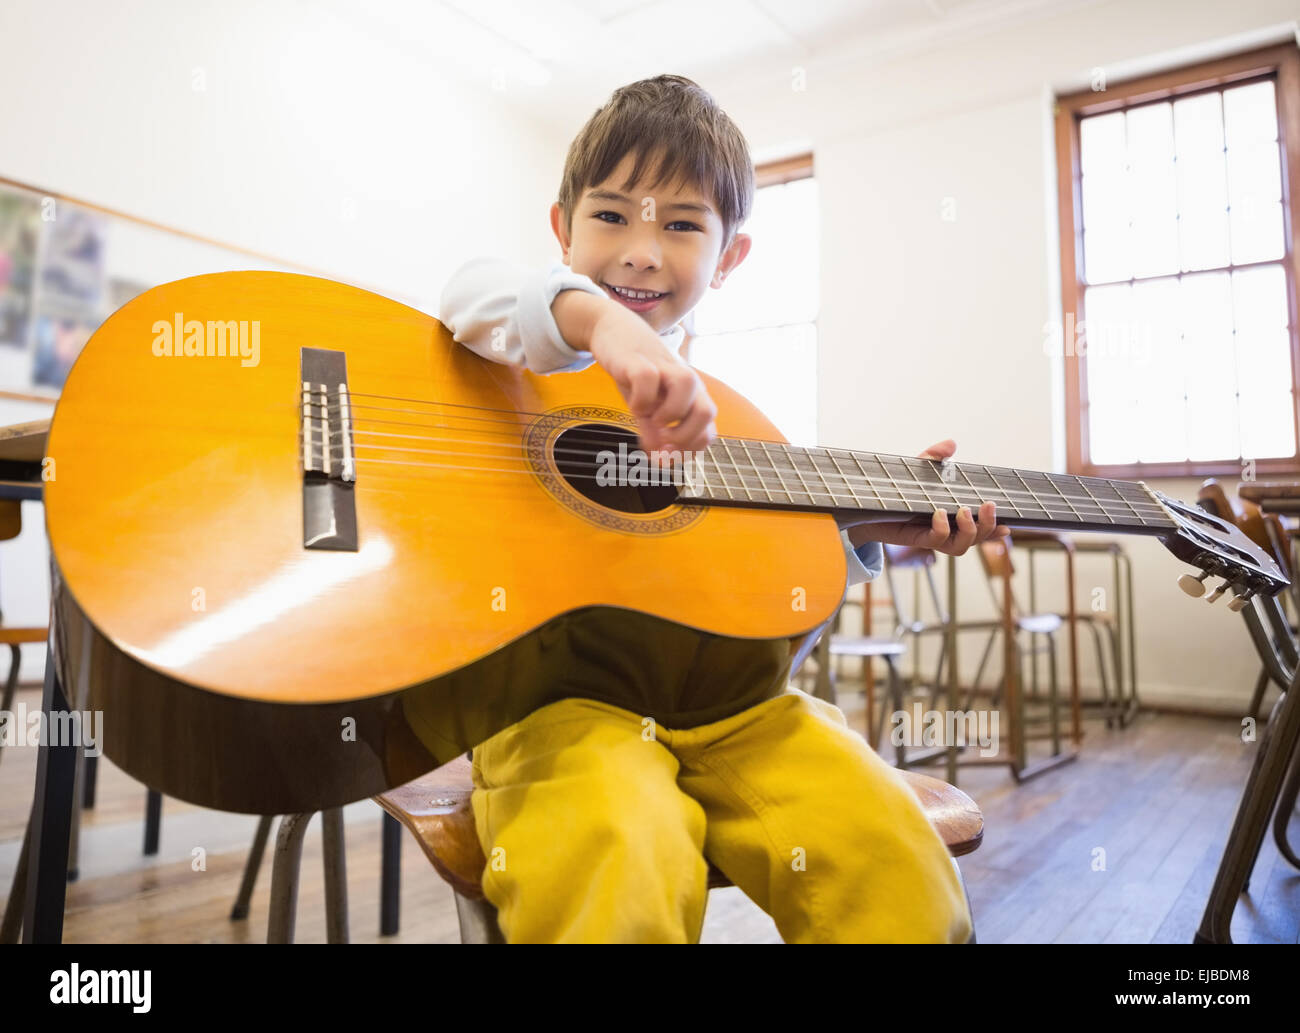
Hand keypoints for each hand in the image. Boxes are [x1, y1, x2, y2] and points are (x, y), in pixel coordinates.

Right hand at [586, 303, 716, 456]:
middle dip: (684, 436)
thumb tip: (659, 462)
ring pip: (687, 386)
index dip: (689, 451)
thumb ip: (654, 433)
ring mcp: (664, 367)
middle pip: (707, 411)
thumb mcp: (647, 407)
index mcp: (691, 397)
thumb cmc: (637, 372)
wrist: (616, 332)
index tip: (665, 455)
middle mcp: (684, 381)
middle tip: (662, 440)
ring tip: (652, 418)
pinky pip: (647, 380)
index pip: (707, 432)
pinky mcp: (639, 360)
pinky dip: (640, 399)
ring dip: (669, 413)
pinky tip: (634, 404)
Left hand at [848, 439, 1010, 555]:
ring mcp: (931, 537)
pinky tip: (939, 514)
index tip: (1009, 525)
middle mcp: (945, 531)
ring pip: (960, 547)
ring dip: (969, 531)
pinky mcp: (915, 539)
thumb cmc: (895, 492)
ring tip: (964, 511)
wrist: (865, 509)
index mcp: (951, 518)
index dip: (994, 530)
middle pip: (976, 539)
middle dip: (987, 526)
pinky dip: (941, 529)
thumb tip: (952, 444)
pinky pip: (935, 541)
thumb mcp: (916, 472)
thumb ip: (934, 458)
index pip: (979, 529)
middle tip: (988, 506)